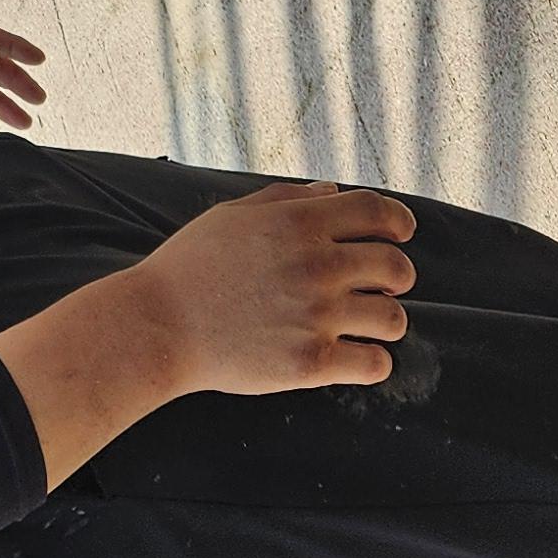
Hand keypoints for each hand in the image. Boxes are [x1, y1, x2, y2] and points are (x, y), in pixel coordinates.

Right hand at [131, 182, 416, 394]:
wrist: (158, 325)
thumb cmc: (190, 267)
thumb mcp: (232, 215)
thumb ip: (288, 198)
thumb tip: (333, 192)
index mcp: (299, 223)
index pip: (379, 212)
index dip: (399, 223)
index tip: (399, 235)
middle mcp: (316, 265)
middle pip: (397, 268)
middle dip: (396, 277)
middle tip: (377, 287)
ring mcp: (316, 316)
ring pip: (393, 319)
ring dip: (384, 320)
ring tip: (363, 324)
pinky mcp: (311, 363)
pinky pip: (375, 364)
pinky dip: (373, 361)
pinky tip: (354, 356)